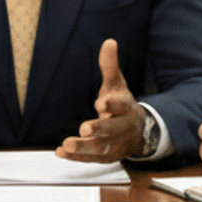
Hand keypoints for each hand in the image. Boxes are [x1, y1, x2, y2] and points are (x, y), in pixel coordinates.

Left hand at [57, 40, 144, 161]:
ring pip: (100, 148)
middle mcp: (122, 128)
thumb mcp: (117, 85)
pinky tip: (61, 152)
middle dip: (99, 129)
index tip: (102, 102)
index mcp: (126, 108)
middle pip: (112, 130)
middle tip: (84, 128)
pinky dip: (76, 157)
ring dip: (83, 148)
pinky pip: (90, 158)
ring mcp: (114, 145)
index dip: (112, 104)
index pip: (122, 105)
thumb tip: (109, 42)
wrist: (139, 133)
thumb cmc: (122, 106)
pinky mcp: (105, 156)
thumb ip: (110, 66)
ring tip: (67, 145)